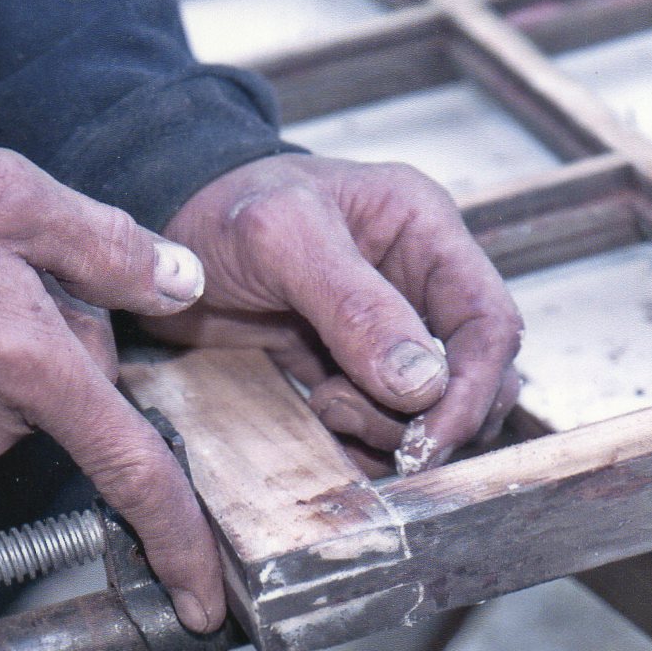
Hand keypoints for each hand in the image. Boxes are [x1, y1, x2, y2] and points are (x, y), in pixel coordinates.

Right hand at [0, 129, 224, 629]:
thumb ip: (109, 246)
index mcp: (29, 364)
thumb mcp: (7, 191)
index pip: (131, 468)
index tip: (205, 599)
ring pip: (18, 400)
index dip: (179, 538)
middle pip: (74, 397)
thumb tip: (179, 285)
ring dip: (8, 348)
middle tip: (2, 268)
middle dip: (65, 337)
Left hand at [148, 154, 522, 472]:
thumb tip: (422, 384)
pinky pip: (386, 424)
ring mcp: (389, 330)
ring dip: (388, 429)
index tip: (432, 437)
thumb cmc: (219, 208)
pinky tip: (322, 419)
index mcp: (423, 232)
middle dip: (429, 417)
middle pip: (473, 375)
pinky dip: (365, 442)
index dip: (474, 386)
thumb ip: (354, 306)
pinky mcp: (353, 368)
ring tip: (326, 402)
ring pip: (432, 409)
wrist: (161, 227)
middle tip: (355, 417)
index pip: (490, 321)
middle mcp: (419, 283)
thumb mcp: (282, 239)